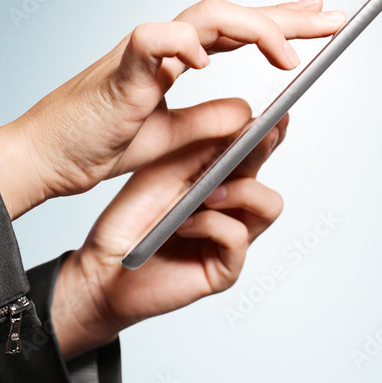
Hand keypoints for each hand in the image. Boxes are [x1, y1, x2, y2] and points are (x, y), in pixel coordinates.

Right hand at [0, 0, 343, 218]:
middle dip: (285, 15)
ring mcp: (141, 53)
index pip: (236, 32)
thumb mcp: (168, 141)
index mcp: (175, 60)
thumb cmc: (96, 145)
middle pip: (232, 15)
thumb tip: (250, 113)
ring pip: (203, 16)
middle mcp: (164, 47)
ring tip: (290, 52)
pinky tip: (209, 60)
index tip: (319, 16)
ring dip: (253, 28)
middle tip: (334, 17)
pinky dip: (182, 45)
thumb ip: (207, 123)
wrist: (44, 159)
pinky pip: (151, 40)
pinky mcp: (118, 70)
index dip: (277, 22)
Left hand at [51, 110, 289, 359]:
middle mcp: (232, 207)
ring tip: (207, 194)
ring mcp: (232, 238)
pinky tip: (184, 225)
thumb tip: (241, 116)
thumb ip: (202, 149)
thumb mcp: (164, 172)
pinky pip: (238, 237)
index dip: (269, 132)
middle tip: (264, 132)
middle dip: (265, 149)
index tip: (277, 114)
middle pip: (267, 173)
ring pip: (269, 205)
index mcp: (218, 179)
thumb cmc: (131, 221)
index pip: (253, 151)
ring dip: (240, 192)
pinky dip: (212, 225)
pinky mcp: (225, 268)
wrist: (104, 266)